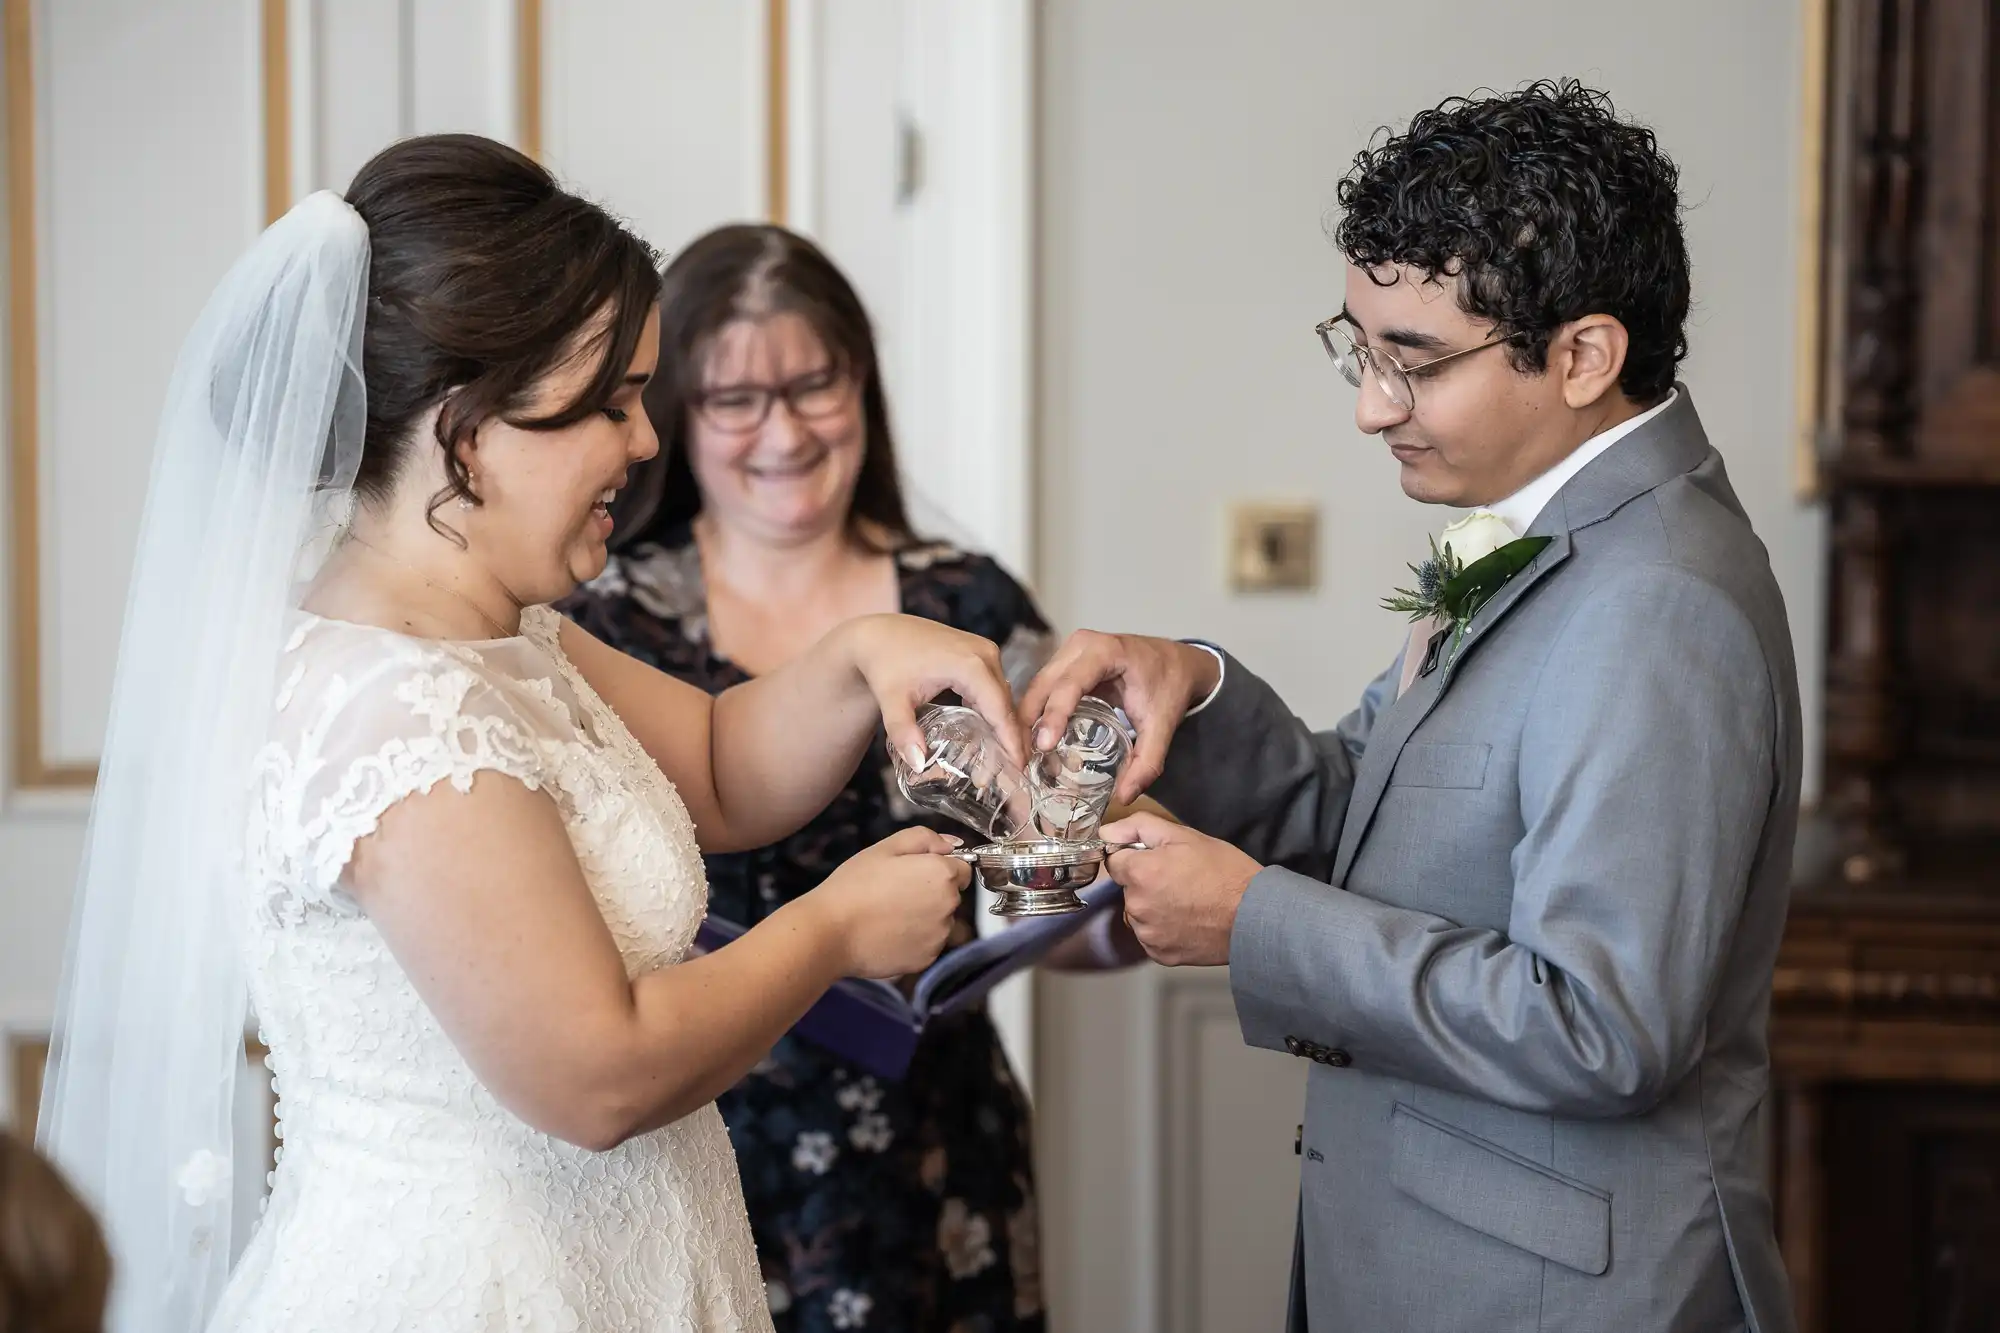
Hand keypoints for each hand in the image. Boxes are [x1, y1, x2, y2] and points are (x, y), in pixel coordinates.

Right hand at [806, 826, 971, 978]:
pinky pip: (927, 944)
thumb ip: (925, 839)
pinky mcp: (926, 959)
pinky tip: (888, 934)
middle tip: (894, 892)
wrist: (830, 931)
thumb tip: (952, 844)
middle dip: (931, 892)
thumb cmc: (855, 885)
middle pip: (951, 896)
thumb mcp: (885, 847)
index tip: (914, 873)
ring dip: (924, 917)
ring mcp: (939, 936)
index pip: (962, 868)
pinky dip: (913, 940)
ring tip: (888, 915)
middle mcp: (949, 906)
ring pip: (940, 921)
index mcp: (942, 874)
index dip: (939, 867)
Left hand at [839, 614, 1026, 772]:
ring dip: (1005, 725)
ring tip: (1007, 759)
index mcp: (970, 664)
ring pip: (1003, 695)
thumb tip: (918, 763)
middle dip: (1012, 738)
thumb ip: (903, 731)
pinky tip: (993, 733)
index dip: (1011, 740)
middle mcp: (984, 654)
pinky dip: (995, 710)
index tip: (1019, 768)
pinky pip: (994, 686)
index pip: (1000, 710)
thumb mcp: (892, 700)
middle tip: (1014, 772)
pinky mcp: (979, 652)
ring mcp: (984, 650)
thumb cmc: (885, 664)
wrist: (878, 634)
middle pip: (1006, 703)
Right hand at [1018, 631, 1221, 803]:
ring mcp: (1070, 650)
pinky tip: (1033, 738)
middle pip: (1045, 684)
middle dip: (1029, 721)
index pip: (1071, 683)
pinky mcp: (1066, 661)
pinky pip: (1044, 686)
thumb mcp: (1163, 724)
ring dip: (1027, 718)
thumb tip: (1124, 796)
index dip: (1054, 714)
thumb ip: (1147, 760)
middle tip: (1023, 760)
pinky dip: (1036, 712)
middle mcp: (1082, 644)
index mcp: (1106, 651)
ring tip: (1024, 754)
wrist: (1178, 661)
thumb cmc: (1169, 685)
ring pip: (1038, 685)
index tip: (1043, 745)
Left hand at [1099, 812, 1259, 966]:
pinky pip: (1151, 936)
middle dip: (1146, 881)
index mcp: (1140, 873)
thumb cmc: (1225, 873)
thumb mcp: (1185, 835)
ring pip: (1138, 913)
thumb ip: (1139, 827)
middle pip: (1127, 888)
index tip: (1158, 860)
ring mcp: (1148, 934)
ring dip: (1153, 907)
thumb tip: (1107, 831)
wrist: (1255, 916)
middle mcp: (1137, 906)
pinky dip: (1163, 929)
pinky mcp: (1160, 954)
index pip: (1115, 860)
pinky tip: (1187, 920)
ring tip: (1187, 901)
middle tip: (1180, 879)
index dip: (1136, 857)